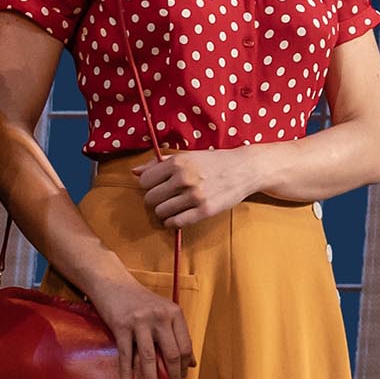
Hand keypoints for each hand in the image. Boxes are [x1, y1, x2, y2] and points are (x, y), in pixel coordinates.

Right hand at [79, 260, 194, 378]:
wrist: (112, 283)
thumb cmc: (140, 301)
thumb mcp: (164, 312)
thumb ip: (178, 335)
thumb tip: (192, 363)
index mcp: (174, 314)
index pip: (185, 346)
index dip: (184, 367)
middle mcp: (160, 317)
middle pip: (171, 353)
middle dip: (173, 378)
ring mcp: (140, 322)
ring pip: (148, 358)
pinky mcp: (121, 326)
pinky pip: (126, 355)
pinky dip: (127, 374)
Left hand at [129, 146, 258, 230]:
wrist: (245, 169)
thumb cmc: (214, 161)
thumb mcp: (187, 155)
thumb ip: (159, 163)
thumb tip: (134, 171)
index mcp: (178, 162)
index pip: (145, 181)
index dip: (149, 185)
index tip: (158, 186)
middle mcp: (184, 178)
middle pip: (151, 198)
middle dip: (155, 199)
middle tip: (166, 197)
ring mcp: (195, 196)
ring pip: (161, 212)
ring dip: (164, 212)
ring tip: (173, 207)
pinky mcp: (205, 210)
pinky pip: (177, 222)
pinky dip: (172, 222)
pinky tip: (177, 217)